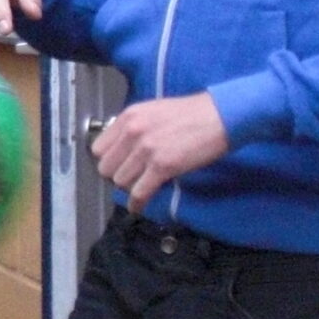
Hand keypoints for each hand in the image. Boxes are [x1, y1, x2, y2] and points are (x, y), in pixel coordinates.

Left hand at [91, 92, 228, 214]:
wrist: (220, 115)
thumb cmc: (192, 113)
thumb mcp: (154, 111)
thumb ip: (135, 127)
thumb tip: (123, 148)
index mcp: (129, 116)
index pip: (98, 148)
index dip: (108, 160)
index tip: (117, 166)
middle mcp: (132, 131)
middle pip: (106, 168)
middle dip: (117, 176)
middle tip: (131, 178)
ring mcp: (146, 149)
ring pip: (120, 182)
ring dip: (130, 188)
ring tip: (141, 187)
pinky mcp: (162, 166)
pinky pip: (138, 193)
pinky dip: (137, 204)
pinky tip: (138, 206)